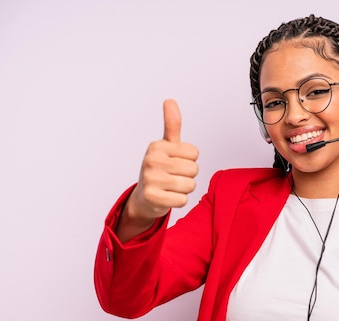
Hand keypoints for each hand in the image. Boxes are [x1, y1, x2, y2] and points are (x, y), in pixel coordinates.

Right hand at [125, 99, 199, 224]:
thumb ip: (172, 125)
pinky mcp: (152, 197)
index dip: (189, 160)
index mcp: (157, 146)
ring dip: (184, 189)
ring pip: (190, 185)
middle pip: (194, 169)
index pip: (195, 153)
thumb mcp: (167, 146)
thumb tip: (170, 100)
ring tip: (171, 187)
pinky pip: (183, 200)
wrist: (144, 197)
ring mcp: (150, 179)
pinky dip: (179, 201)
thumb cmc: (159, 169)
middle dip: (188, 175)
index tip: (175, 162)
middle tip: (173, 176)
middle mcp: (151, 160)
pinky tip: (167, 197)